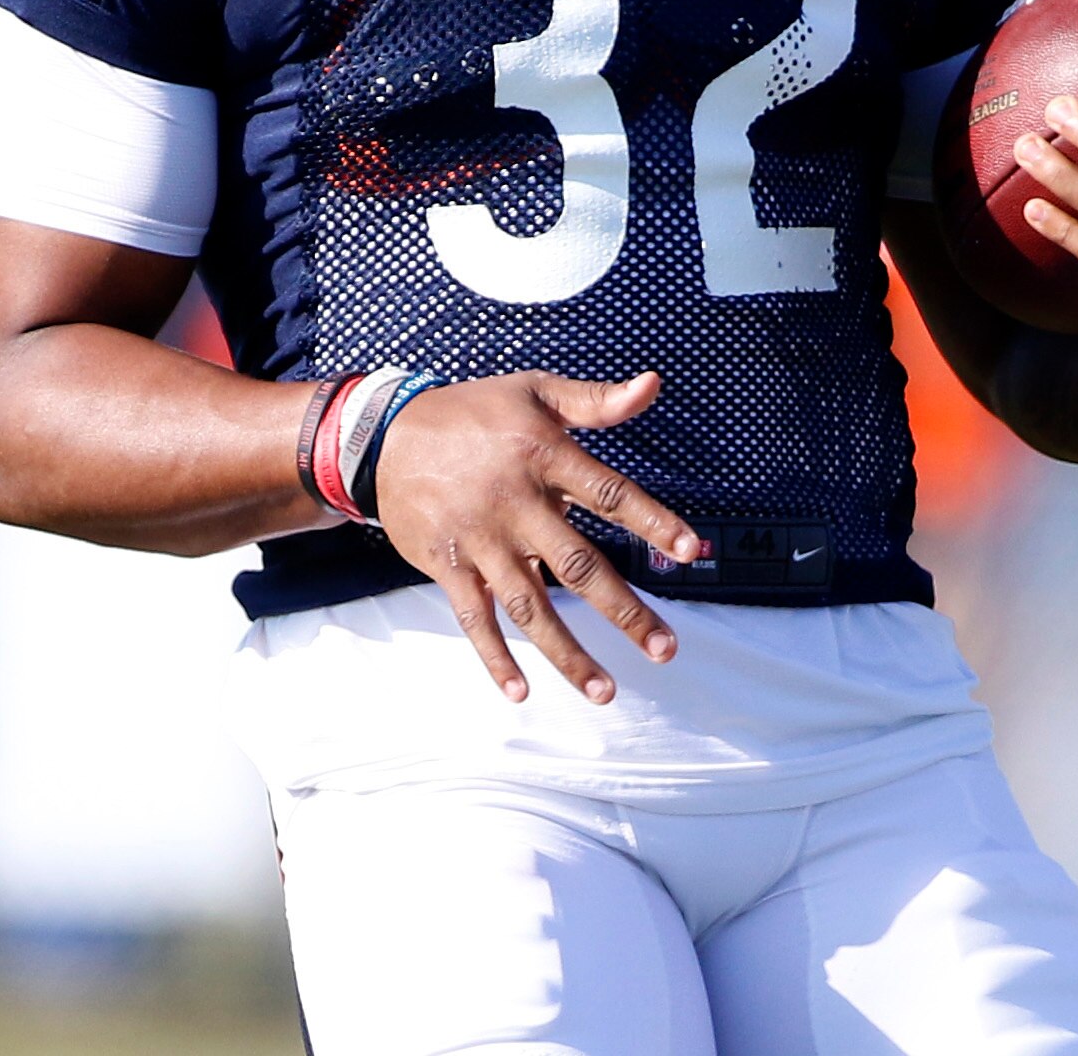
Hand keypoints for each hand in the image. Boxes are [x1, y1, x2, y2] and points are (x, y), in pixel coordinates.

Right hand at [371, 369, 702, 704]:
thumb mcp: (534, 391)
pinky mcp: (447, 566)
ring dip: (568, 652)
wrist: (385, 435)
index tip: (692, 552)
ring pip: (530, 606)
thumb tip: (653, 385)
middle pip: (578, 566)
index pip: (610, 494)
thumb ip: (596, 400)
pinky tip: (521, 692)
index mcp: (543, 456)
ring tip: (606, 692)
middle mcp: (515, 503)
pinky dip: (495, 657)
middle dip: (624, 611)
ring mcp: (480, 540)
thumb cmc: (473, 413)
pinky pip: (475, 619)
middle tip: (665, 650)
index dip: (652, 522)